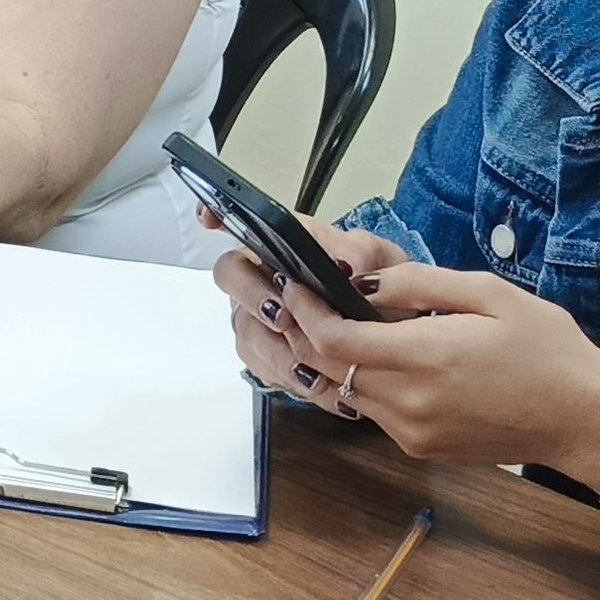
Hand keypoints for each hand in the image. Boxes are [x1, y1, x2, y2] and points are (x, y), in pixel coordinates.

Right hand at [205, 207, 399, 403]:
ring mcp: (258, 317)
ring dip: (277, 351)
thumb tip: (343, 266)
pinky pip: (263, 368)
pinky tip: (318, 384)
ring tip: (310, 369)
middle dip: (253, 297)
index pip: (237, 220)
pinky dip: (290, 378)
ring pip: (247, 331)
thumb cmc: (375, 285)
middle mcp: (260, 276)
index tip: (209, 221)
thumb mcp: (380, 261)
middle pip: (230, 276)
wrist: (389, 329)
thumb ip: (362, 254)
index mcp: (281, 242)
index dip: (215, 216)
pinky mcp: (266, 355)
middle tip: (284, 316)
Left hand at [229, 245, 599, 524]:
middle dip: (306, 331)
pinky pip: (372, 411)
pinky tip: (376, 356)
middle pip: (328, 368)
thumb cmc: (547, 349)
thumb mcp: (489, 294)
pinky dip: (362, 382)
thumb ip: (419, 285)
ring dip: (332, 359)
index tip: (295, 281)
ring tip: (335, 320)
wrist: (584, 420)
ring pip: (345, 392)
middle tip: (301, 296)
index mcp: (425, 359)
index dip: (305, 309)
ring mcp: (412, 432)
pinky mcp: (421, 447)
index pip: (333, 339)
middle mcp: (410, 403)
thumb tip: (361, 282)